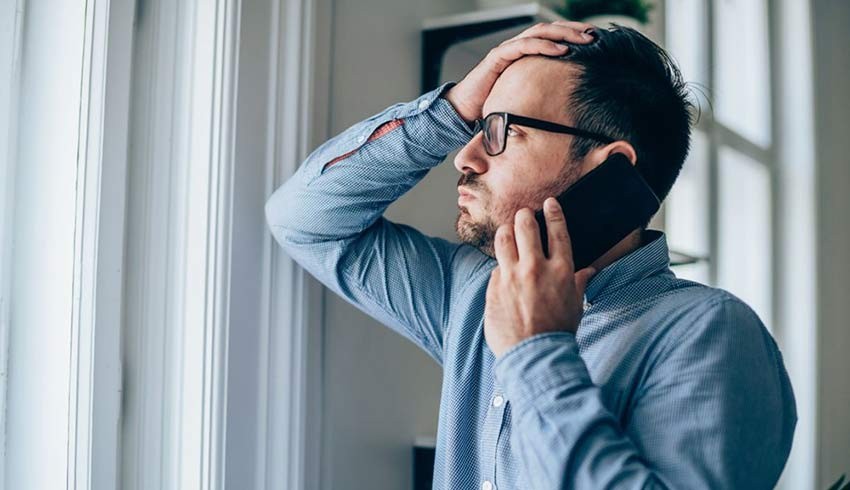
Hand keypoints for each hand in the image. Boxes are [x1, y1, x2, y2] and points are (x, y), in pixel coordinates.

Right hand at [442, 21, 595, 123]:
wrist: (464, 109)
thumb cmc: (493, 103)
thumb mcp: (524, 97)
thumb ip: (541, 93)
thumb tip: (567, 103)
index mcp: (525, 54)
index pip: (553, 37)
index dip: (573, 35)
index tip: (595, 40)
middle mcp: (517, 47)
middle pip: (550, 30)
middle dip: (573, 30)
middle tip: (595, 35)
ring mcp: (507, 49)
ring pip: (539, 32)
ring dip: (563, 34)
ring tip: (583, 40)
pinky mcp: (498, 57)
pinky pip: (523, 45)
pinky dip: (543, 45)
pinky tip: (561, 50)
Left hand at [484, 197, 596, 357]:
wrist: (535, 355)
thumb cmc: (558, 332)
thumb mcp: (576, 305)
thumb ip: (579, 283)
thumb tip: (588, 271)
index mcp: (561, 270)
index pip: (557, 230)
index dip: (553, 212)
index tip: (549, 203)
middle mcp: (535, 268)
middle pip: (525, 226)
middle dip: (524, 216)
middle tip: (524, 215)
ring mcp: (511, 277)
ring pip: (503, 239)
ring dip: (506, 232)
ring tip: (508, 233)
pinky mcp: (494, 288)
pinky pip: (496, 268)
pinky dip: (501, 267)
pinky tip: (504, 271)